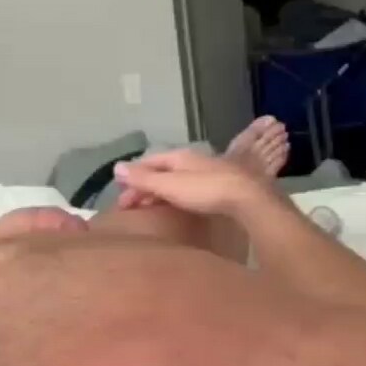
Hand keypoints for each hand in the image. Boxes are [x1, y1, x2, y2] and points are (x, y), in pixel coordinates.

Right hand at [112, 149, 278, 219]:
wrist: (249, 198)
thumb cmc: (207, 190)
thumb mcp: (171, 185)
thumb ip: (145, 178)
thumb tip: (116, 167)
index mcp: (179, 157)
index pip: (148, 163)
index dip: (132, 178)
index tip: (120, 198)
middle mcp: (193, 160)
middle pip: (162, 171)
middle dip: (144, 187)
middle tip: (130, 208)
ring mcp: (209, 173)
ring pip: (176, 180)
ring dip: (160, 193)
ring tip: (149, 209)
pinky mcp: (221, 187)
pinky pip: (190, 189)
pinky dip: (176, 197)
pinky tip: (178, 207)